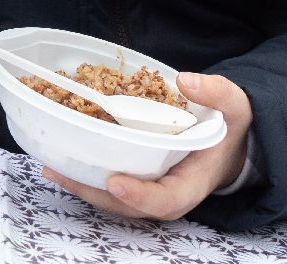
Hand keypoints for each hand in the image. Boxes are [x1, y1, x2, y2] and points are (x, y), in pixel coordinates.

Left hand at [43, 72, 253, 220]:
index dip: (139, 195)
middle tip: (62, 172)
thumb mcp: (235, 107)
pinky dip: (87, 175)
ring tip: (51, 167)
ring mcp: (150, 190)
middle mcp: (167, 194)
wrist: (229, 145)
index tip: (115, 180)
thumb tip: (186, 81)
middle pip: (128, 205)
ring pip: (113, 199)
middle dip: (95, 192)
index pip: (165, 200)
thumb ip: (217, 93)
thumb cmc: (231, 129)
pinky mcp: (138, 179)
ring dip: (82, 185)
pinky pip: (110, 185)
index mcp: (192, 183)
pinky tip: (61, 160)